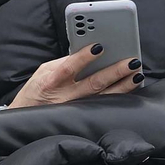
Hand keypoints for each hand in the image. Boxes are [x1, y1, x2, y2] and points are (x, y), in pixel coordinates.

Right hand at [7, 45, 142, 108]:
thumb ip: (64, 62)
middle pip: (93, 83)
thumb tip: (87, 50)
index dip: (83, 57)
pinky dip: (118, 97)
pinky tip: (130, 88)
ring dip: (122, 86)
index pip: (69, 67)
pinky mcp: (83, 116)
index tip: (99, 47)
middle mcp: (66, 96)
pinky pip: (103, 106)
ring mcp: (77, 108)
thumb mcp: (44, 71)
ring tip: (137, 74)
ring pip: (104, 97)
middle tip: (132, 61)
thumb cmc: (38, 90)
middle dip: (115, 71)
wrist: (27, 117)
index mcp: (53, 81)